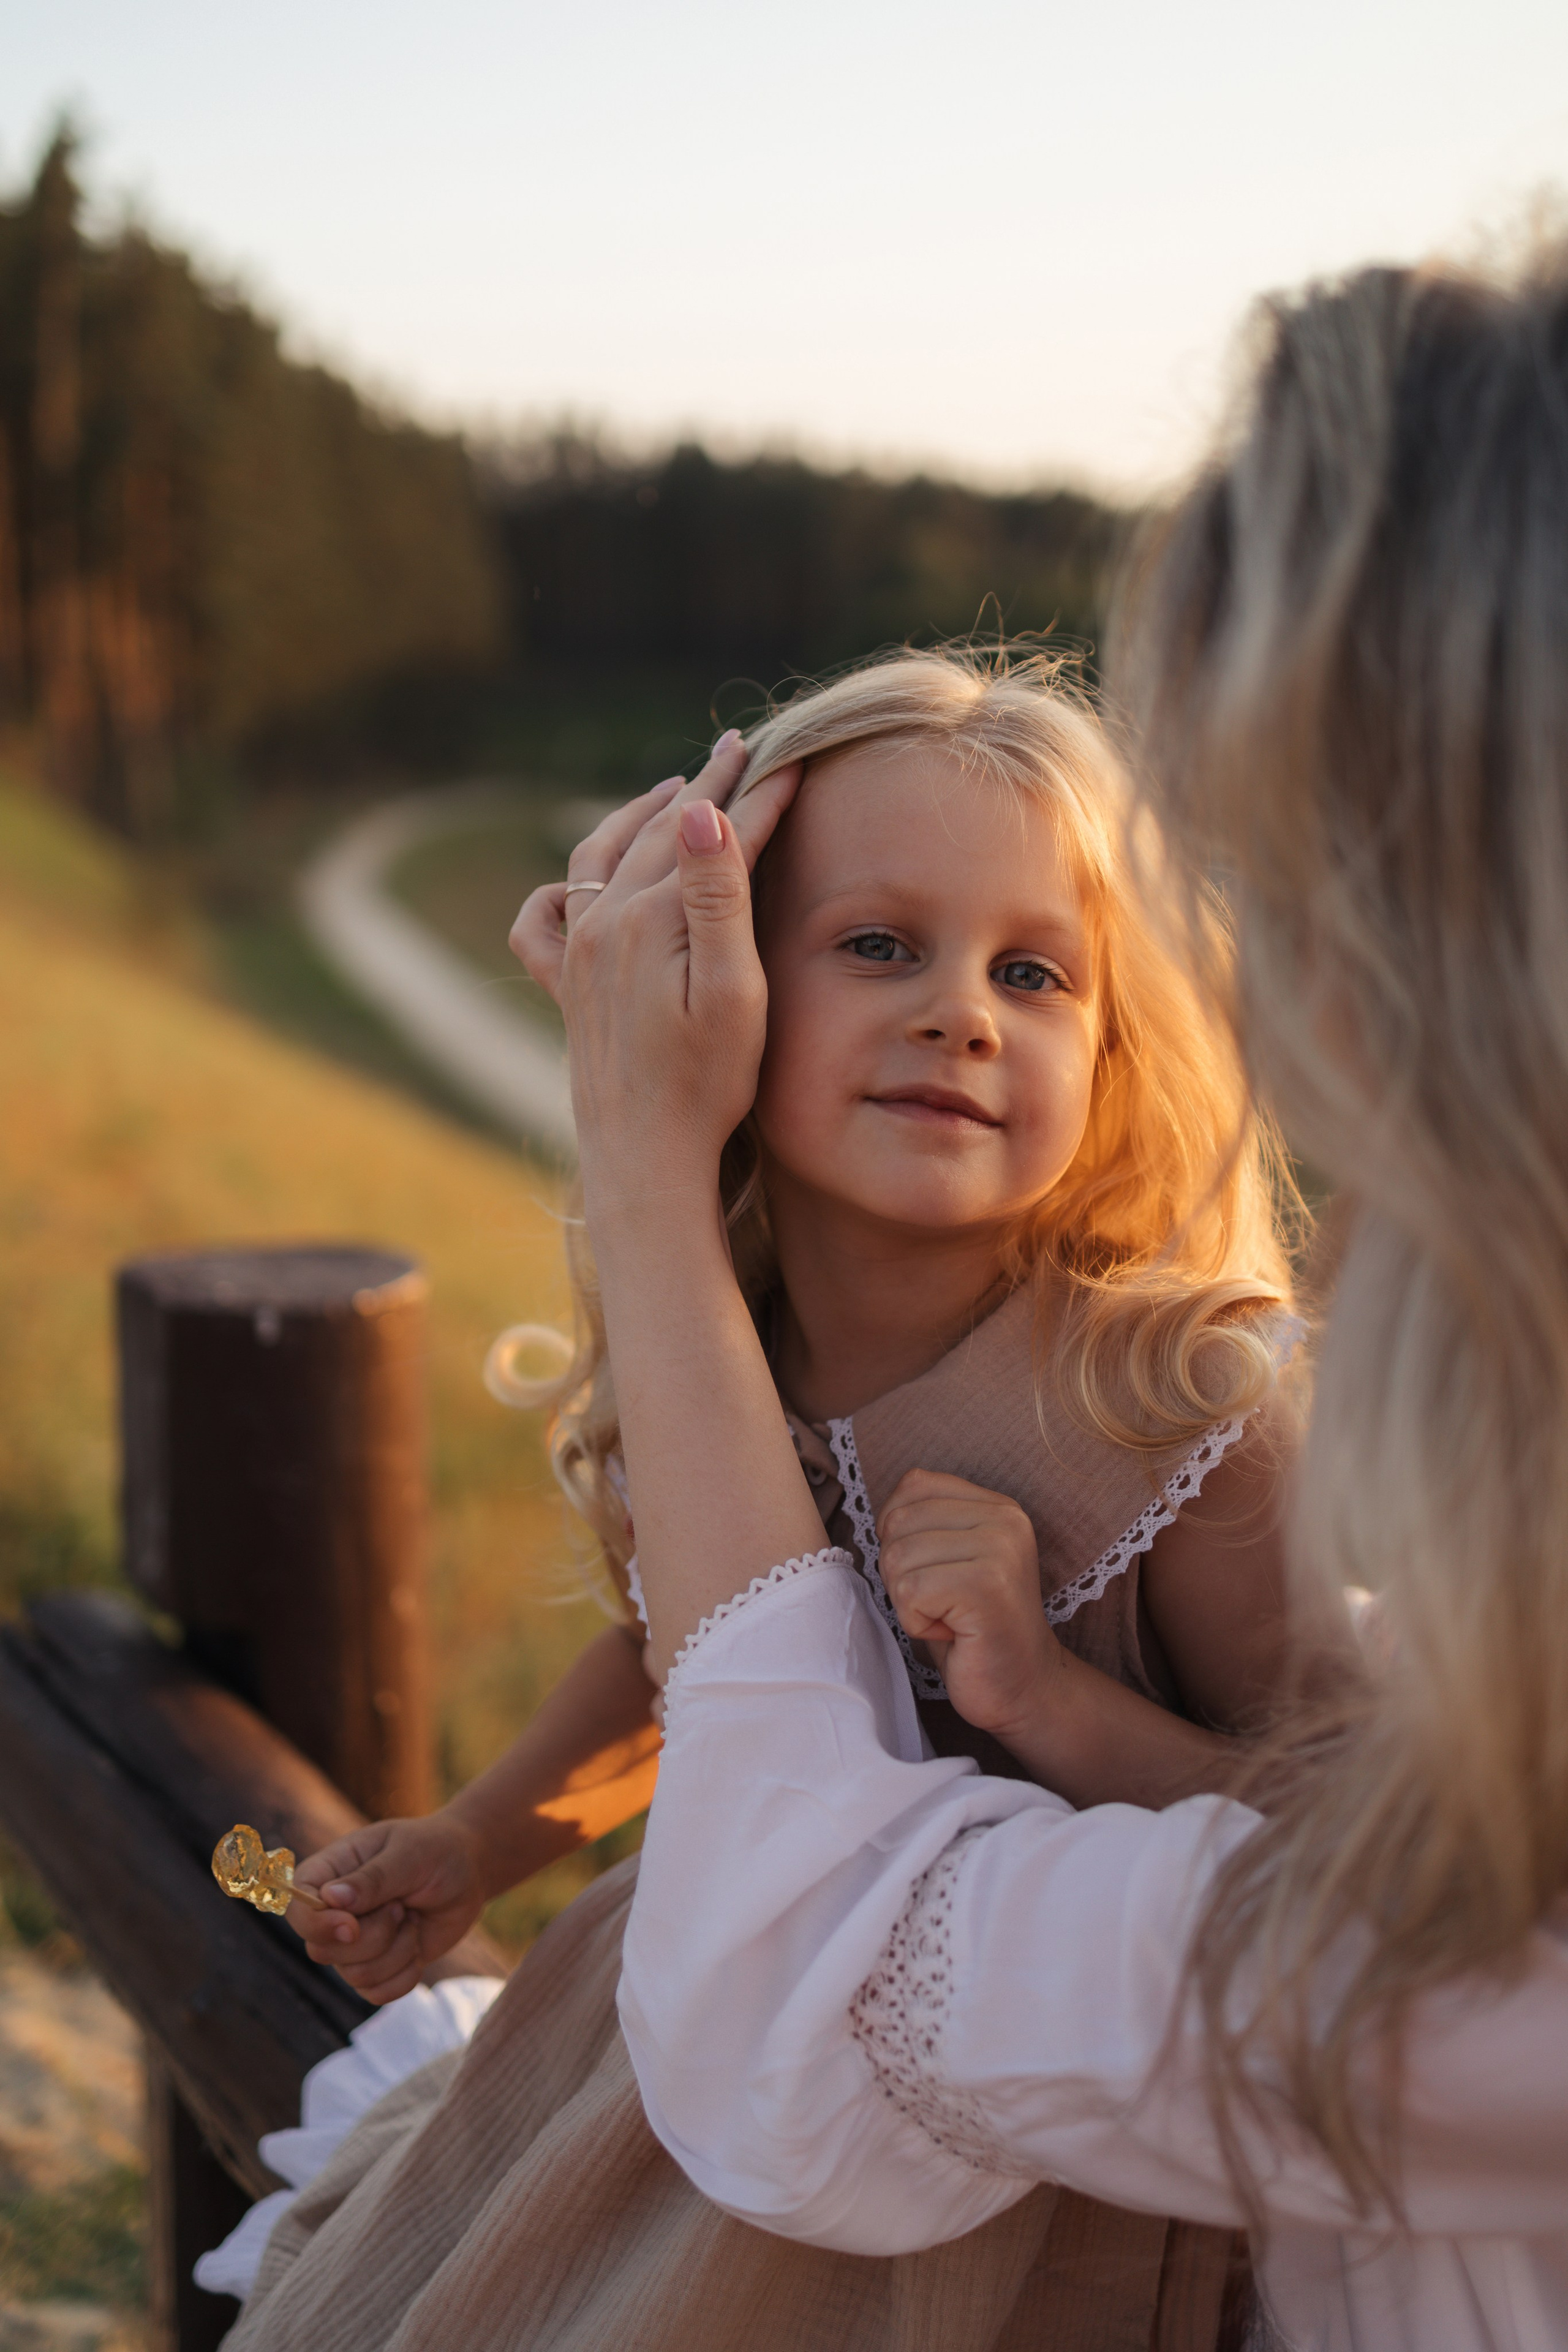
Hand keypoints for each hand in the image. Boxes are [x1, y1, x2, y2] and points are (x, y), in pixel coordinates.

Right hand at [289, 1808, 487, 2005]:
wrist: (468, 1873)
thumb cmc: (436, 1851)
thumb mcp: (409, 1855)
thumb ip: (373, 1879)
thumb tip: (331, 1898)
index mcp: (330, 1872)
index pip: (296, 1909)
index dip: (317, 1926)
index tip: (353, 1926)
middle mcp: (333, 1912)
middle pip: (323, 1951)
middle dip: (373, 1937)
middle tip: (401, 1905)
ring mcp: (354, 1944)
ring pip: (354, 1976)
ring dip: (396, 1952)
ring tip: (411, 1918)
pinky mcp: (377, 1967)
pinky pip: (377, 1994)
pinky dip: (405, 1975)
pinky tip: (417, 1945)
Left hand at [509, 735, 801, 1196]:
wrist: (645, 1157)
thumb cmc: (705, 1083)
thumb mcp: (732, 990)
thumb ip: (716, 896)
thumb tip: (698, 811)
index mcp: (648, 918)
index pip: (715, 837)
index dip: (760, 795)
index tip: (795, 757)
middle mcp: (602, 925)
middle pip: (659, 834)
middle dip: (706, 788)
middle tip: (742, 750)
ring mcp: (577, 955)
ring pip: (600, 857)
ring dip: (639, 815)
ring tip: (674, 789)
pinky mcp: (566, 989)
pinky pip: (544, 920)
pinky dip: (562, 887)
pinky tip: (576, 884)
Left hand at [878, 1468, 1058, 1745]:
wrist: (1023, 1688)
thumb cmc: (973, 1630)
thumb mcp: (950, 1562)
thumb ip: (925, 1525)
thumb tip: (882, 1515)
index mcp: (997, 1506)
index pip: (914, 1485)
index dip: (899, 1532)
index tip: (933, 1572)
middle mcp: (1005, 1519)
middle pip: (899, 1522)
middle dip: (901, 1572)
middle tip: (942, 1604)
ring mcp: (999, 1550)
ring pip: (898, 1557)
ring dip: (909, 1601)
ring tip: (950, 1618)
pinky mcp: (986, 1586)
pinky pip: (909, 1591)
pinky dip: (916, 1622)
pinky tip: (952, 1633)